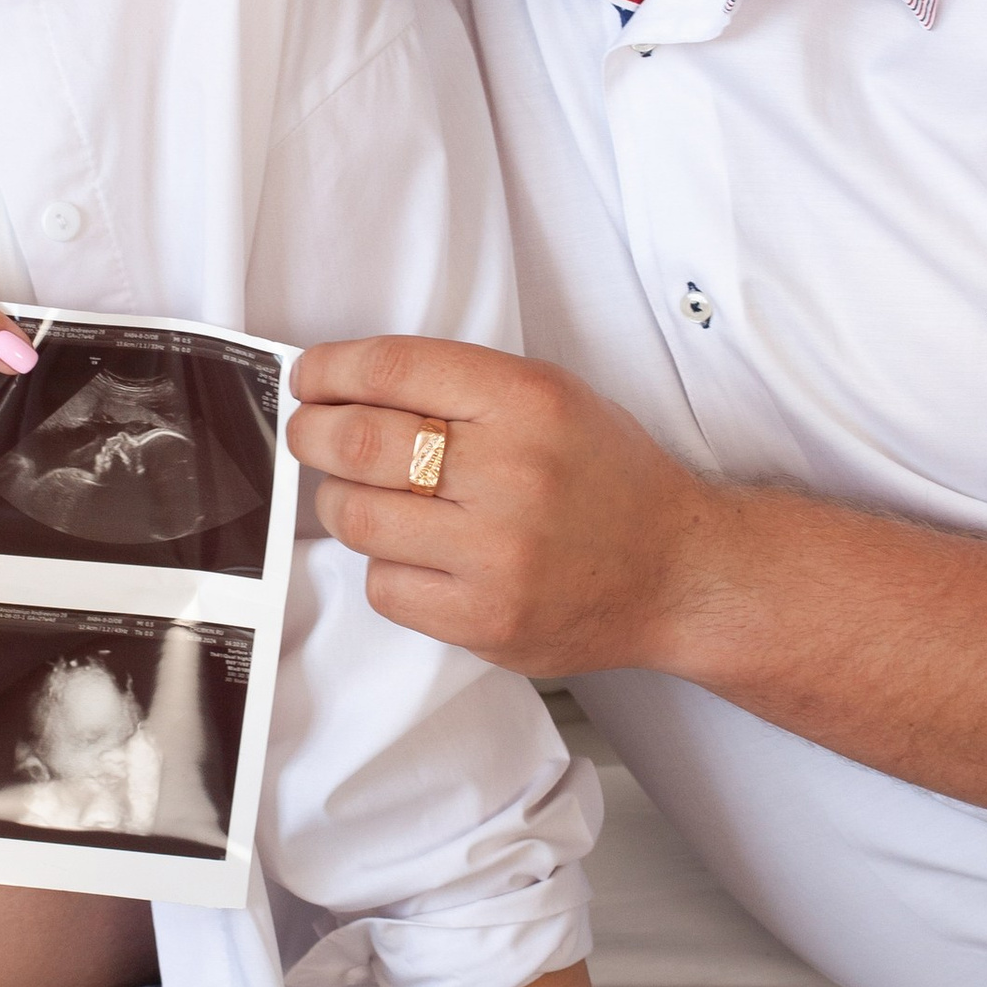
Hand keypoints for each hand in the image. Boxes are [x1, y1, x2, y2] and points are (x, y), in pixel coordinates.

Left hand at [290, 336, 706, 675]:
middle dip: (313, 433)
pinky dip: (384, 566)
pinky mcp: (485, 618)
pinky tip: (414, 554)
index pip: (392, 368)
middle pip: (359, 442)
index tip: (309, 378)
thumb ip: (460, 387)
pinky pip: (384, 587)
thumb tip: (349, 387)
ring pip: (358, 517)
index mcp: (527, 401)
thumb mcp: (552, 398)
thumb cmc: (609, 480)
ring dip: (341, 501)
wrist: (677, 571)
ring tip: (362, 495)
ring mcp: (497, 553)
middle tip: (309, 432)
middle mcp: (512, 473)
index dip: (330, 370)